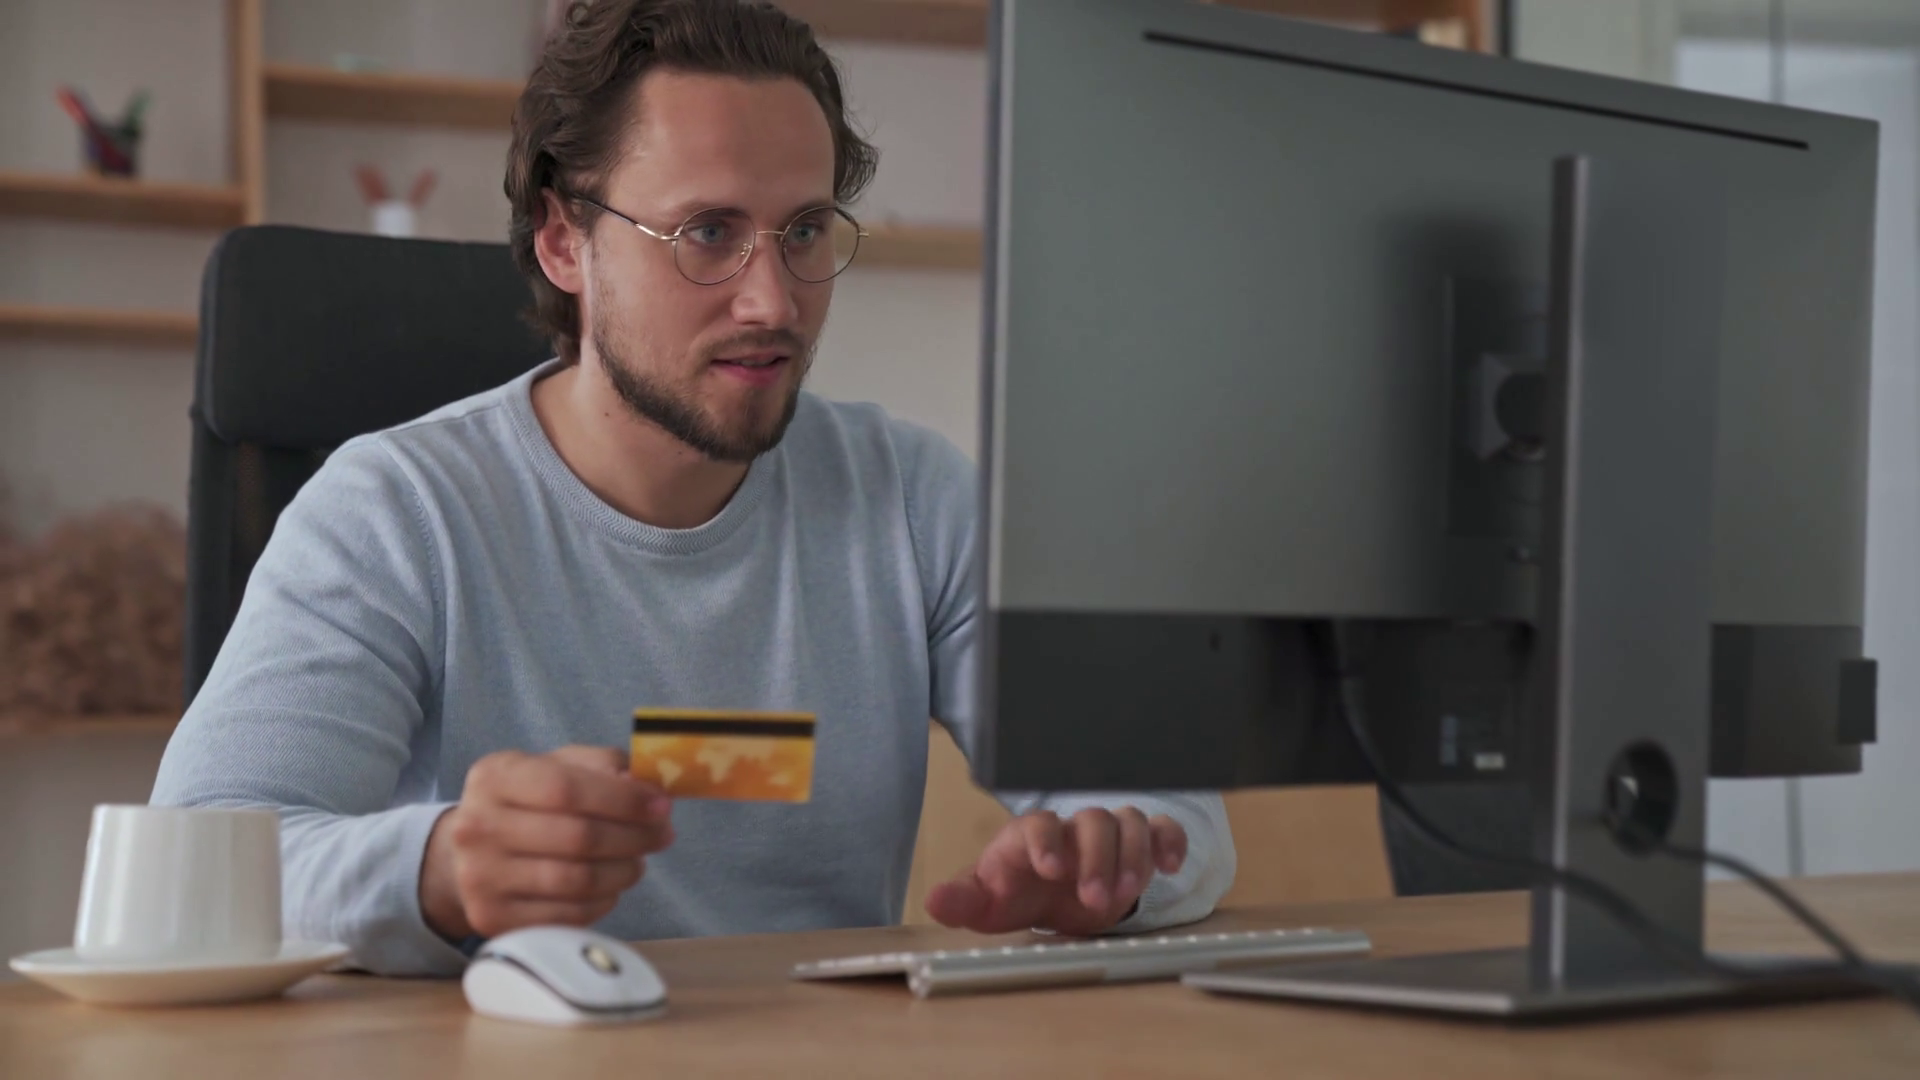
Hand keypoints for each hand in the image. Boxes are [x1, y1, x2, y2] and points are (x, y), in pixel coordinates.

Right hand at [420, 746, 673, 940]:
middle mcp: (477, 827)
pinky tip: (610, 885)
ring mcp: (480, 878)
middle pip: (577, 837)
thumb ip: (603, 766)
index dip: (623, 800)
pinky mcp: (493, 919)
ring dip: (624, 871)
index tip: (661, 806)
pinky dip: (603, 901)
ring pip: (578, 880)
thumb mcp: (557, 767)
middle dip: (634, 836)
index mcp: (494, 777)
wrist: (470, 854)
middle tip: (662, 834)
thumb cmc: (528, 803)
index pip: (567, 789)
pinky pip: (569, 915)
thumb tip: (646, 788)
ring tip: (639, 860)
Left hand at [924, 808, 1187, 935]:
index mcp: (1032, 835)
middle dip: (1098, 858)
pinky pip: (1162, 830)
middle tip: (1096, 899)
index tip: (1052, 870)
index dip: (1047, 841)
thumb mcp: (987, 902)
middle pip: (1093, 821)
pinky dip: (1170, 842)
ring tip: (1129, 893)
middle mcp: (1072, 827)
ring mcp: (1108, 834)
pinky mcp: (1138, 847)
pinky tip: (1170, 867)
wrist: (1049, 896)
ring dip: (1134, 854)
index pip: (1040, 823)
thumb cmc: (1016, 892)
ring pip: (1129, 821)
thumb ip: (963, 900)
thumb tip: (934, 901)